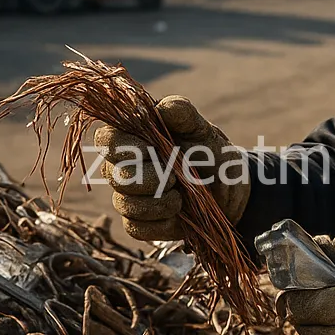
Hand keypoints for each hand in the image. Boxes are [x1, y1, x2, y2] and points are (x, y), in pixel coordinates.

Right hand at [93, 96, 249, 241]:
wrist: (227, 190)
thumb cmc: (209, 152)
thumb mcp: (202, 130)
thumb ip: (184, 114)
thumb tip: (165, 107)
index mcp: (131, 137)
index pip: (106, 139)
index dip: (125, 147)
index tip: (152, 149)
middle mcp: (121, 166)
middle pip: (116, 175)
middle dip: (153, 177)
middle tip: (177, 175)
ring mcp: (127, 196)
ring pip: (124, 203)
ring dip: (160, 201)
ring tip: (182, 194)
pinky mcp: (137, 223)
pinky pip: (137, 227)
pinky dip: (163, 222)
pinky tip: (179, 212)